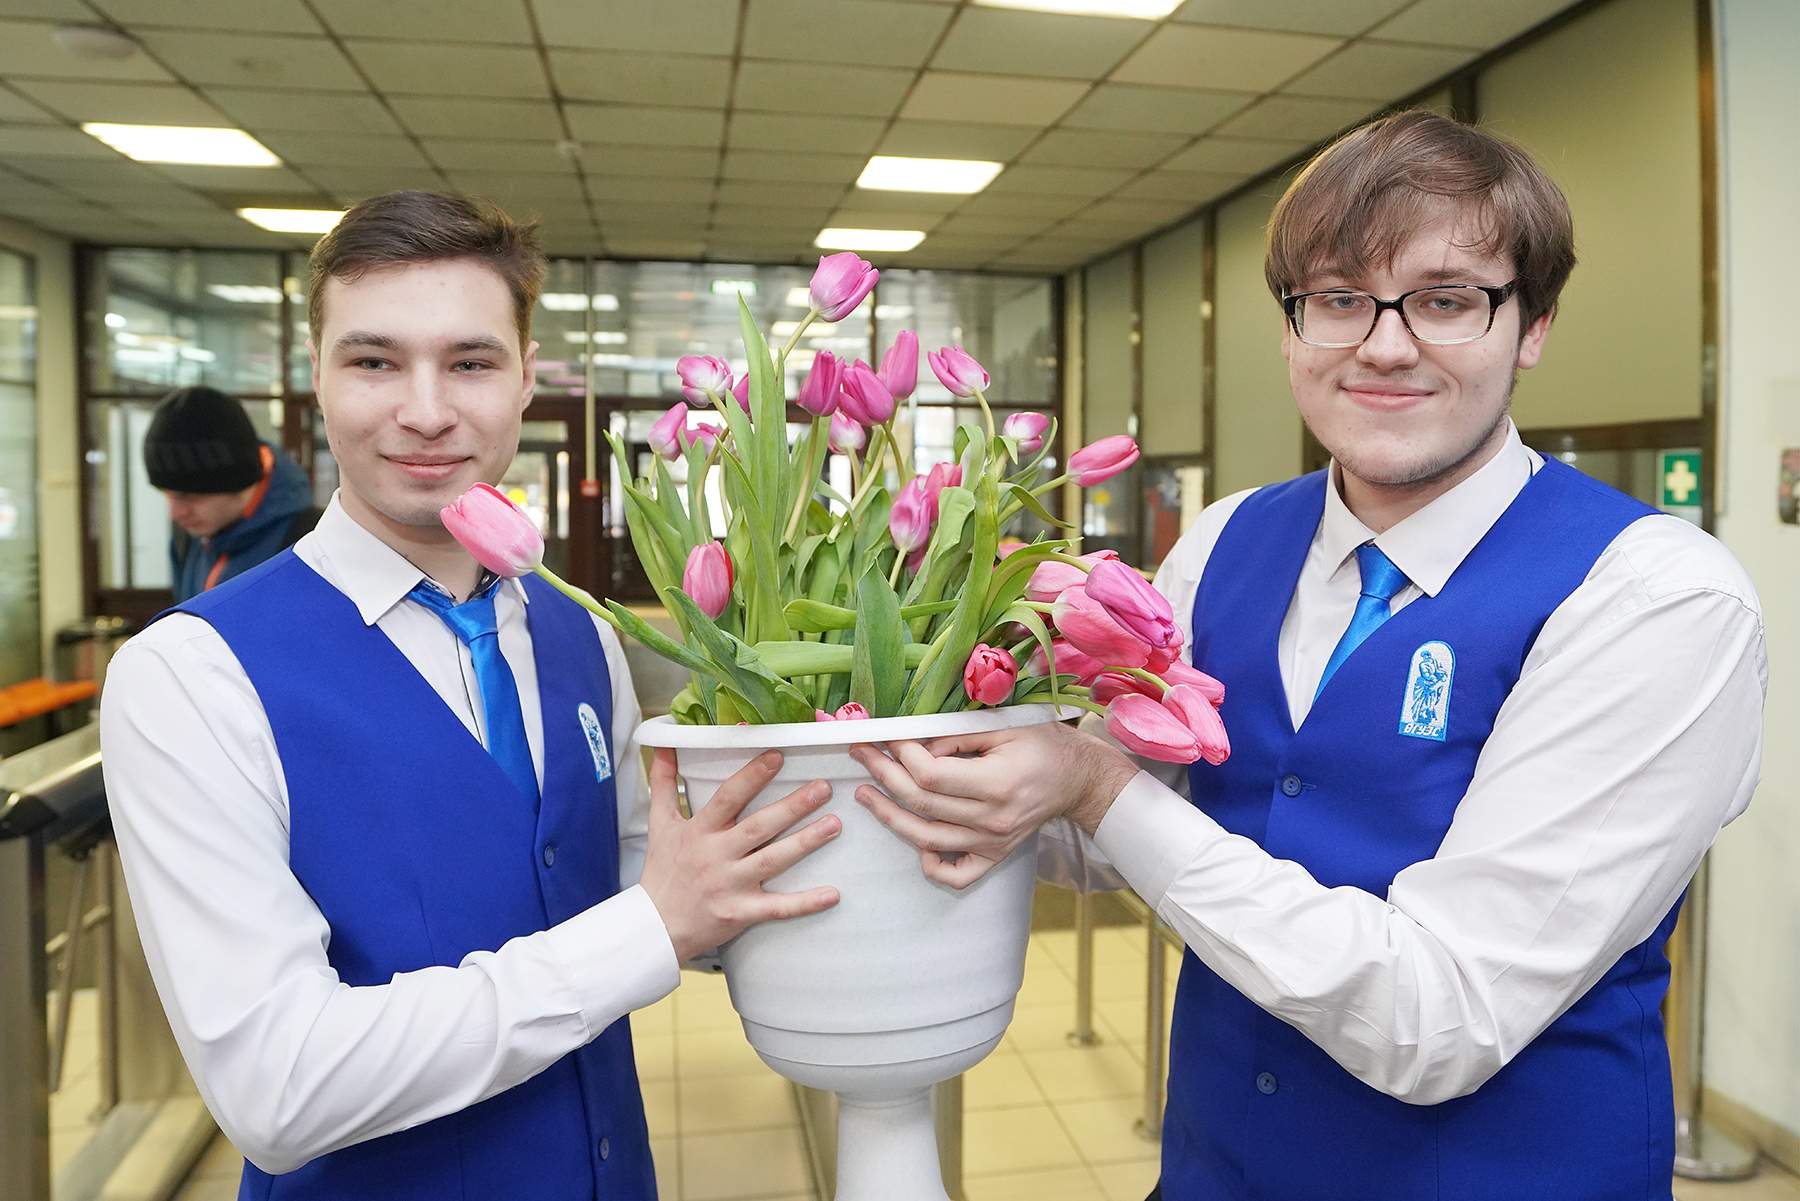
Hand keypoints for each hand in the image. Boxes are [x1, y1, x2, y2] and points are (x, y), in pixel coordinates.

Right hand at [638, 748, 840, 961]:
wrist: (654, 926)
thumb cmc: (661, 872)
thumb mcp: (659, 824)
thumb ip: (664, 782)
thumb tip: (666, 744)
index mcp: (699, 831)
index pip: (728, 798)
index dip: (752, 776)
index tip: (778, 756)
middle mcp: (716, 855)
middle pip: (758, 826)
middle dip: (792, 806)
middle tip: (823, 787)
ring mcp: (730, 885)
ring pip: (772, 860)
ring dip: (805, 842)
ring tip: (834, 824)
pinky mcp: (741, 913)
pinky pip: (777, 908)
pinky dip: (805, 903)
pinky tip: (832, 894)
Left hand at [849, 721, 1137, 889]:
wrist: (1078, 779)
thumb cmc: (1043, 744)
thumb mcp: (1004, 725)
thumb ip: (956, 736)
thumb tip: (915, 747)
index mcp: (997, 782)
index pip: (930, 775)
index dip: (901, 755)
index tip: (885, 736)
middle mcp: (992, 818)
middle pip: (921, 804)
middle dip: (883, 776)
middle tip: (861, 755)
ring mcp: (992, 842)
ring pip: (926, 839)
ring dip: (889, 816)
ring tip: (865, 794)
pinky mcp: (994, 855)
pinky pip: (956, 874)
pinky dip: (931, 865)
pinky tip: (914, 842)